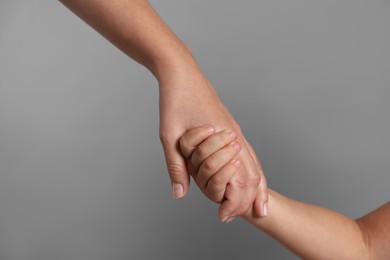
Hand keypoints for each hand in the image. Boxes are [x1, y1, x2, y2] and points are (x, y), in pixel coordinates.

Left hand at [158, 64, 267, 220]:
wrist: (182, 72)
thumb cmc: (175, 101)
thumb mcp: (170, 137)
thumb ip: (176, 166)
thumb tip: (180, 194)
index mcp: (222, 139)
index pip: (238, 179)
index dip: (234, 201)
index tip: (226, 217)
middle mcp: (235, 135)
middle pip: (254, 172)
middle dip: (253, 197)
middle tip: (255, 216)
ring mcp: (236, 129)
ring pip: (255, 161)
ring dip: (259, 184)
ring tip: (261, 203)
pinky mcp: (231, 125)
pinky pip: (249, 151)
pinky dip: (254, 167)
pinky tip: (252, 174)